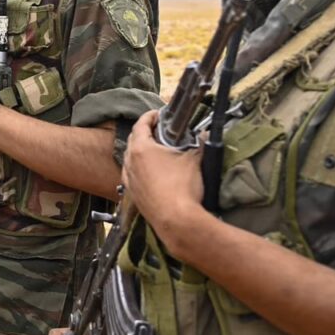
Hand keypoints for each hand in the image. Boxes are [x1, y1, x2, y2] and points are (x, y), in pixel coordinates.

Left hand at [122, 110, 204, 237]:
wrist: (176, 220)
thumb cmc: (183, 187)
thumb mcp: (194, 160)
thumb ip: (199, 145)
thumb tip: (205, 135)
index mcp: (141, 149)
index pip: (140, 125)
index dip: (149, 116)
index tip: (157, 114)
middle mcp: (130, 162)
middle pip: (133, 141)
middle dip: (145, 133)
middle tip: (158, 130)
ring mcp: (128, 179)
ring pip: (131, 159)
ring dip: (140, 152)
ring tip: (156, 151)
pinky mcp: (132, 194)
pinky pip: (132, 176)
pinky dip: (139, 169)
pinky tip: (151, 173)